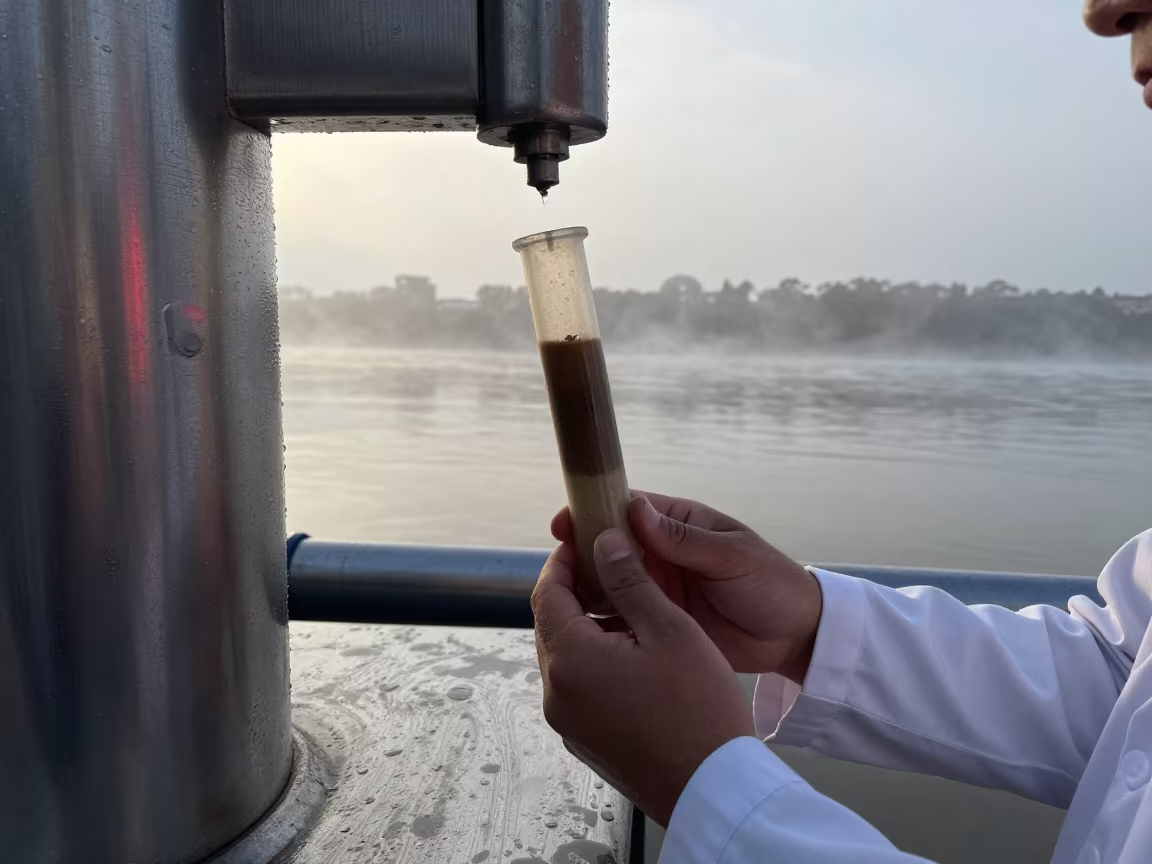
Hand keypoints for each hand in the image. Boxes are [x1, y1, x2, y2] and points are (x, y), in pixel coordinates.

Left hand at [532, 530, 755, 826]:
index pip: (547, 593)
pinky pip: (577, 687)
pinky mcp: (584, 740)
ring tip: (629, 609)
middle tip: (610, 568)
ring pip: (565, 657)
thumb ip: (629, 581)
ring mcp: (568, 722)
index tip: (585, 540)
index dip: (564, 561)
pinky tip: (632, 654)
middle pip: (551, 625)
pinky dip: (594, 661)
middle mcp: (556, 693)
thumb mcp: (669, 629)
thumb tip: (604, 542)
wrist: (713, 789)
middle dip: (575, 592)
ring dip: (587, 627)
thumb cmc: (698, 708)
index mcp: (571, 660)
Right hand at [552, 493, 821, 682]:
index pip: (626, 510)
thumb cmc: (772, 584)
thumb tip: (635, 508)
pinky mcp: (660, 623)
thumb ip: (684, 539)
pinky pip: (624, 618)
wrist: (797, 637)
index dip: (593, 513)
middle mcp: (661, 554)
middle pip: (609, 548)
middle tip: (557, 572)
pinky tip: (584, 633)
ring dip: (587, 590)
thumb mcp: (732, 557)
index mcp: (679, 525)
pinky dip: (603, 622)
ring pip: (610, 584)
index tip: (564, 524)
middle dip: (582, 555)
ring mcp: (658, 590)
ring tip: (564, 604)